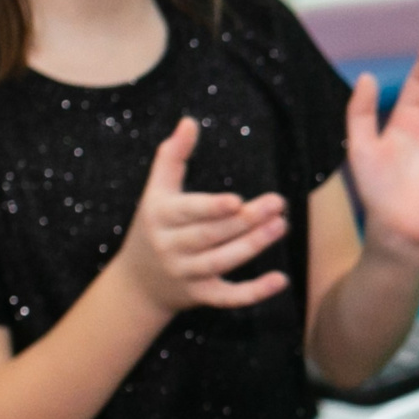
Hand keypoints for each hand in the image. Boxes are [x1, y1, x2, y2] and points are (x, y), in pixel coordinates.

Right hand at [117, 117, 291, 312]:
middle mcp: (171, 247)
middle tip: (278, 204)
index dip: (212, 208)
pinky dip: (254, 293)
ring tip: (281, 225)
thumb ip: (172, 156)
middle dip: (245, 221)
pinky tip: (281, 280)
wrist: (137, 283)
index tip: (237, 200)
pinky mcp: (201, 295)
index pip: (188, 212)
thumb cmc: (154, 226)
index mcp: (161, 217)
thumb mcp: (155, 192)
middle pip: (211, 235)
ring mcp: (186, 274)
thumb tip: (189, 121)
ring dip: (253, 246)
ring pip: (222, 262)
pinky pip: (228, 297)